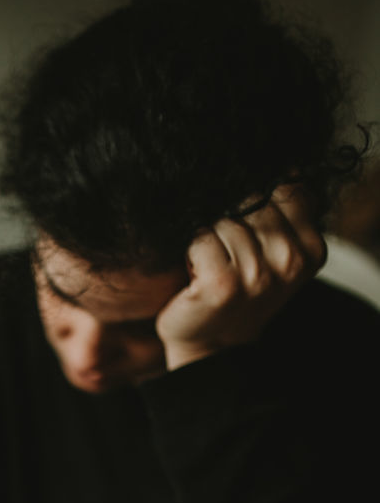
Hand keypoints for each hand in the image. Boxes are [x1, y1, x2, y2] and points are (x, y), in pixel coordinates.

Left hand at [156, 183, 326, 370]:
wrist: (209, 343)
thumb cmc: (236, 288)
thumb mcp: (271, 247)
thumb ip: (279, 207)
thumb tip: (269, 159)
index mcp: (311, 248)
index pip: (283, 186)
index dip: (254, 201)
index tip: (246, 232)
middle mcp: (291, 261)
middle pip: (250, 199)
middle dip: (228, 218)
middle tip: (225, 254)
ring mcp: (259, 275)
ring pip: (223, 218)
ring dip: (207, 237)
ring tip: (211, 266)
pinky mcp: (223, 285)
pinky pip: (200, 238)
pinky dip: (191, 251)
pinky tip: (197, 274)